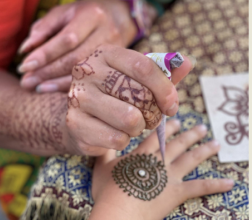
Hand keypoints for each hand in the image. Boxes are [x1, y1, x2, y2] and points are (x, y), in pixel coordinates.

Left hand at [17, 0, 156, 91]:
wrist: (122, 17)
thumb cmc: (86, 13)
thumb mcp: (65, 12)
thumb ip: (44, 28)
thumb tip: (25, 50)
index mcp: (92, 15)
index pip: (67, 39)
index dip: (45, 54)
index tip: (24, 66)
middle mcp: (106, 33)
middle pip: (75, 58)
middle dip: (48, 72)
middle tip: (26, 81)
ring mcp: (114, 51)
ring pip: (84, 73)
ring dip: (56, 83)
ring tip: (35, 87)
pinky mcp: (116, 64)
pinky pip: (91, 79)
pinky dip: (69, 86)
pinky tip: (52, 89)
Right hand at [64, 44, 193, 155]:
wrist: (80, 113)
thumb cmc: (114, 92)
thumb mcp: (136, 76)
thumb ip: (162, 70)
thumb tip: (187, 62)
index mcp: (105, 53)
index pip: (143, 66)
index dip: (165, 88)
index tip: (172, 105)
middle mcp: (87, 71)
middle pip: (139, 95)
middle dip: (153, 112)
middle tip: (150, 115)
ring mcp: (78, 97)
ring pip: (130, 120)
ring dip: (139, 127)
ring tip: (132, 123)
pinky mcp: (75, 123)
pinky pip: (117, 139)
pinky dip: (123, 140)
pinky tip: (114, 132)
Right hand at [90, 119, 233, 219]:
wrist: (118, 212)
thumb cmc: (108, 191)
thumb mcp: (101, 167)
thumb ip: (104, 151)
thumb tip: (100, 138)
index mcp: (142, 153)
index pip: (157, 135)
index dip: (167, 127)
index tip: (176, 119)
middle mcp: (159, 160)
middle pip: (178, 144)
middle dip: (189, 134)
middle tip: (200, 127)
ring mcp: (170, 176)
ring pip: (191, 159)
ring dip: (203, 150)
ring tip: (215, 143)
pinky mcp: (177, 192)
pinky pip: (200, 187)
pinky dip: (215, 184)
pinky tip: (229, 182)